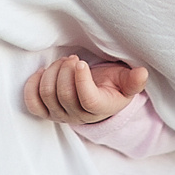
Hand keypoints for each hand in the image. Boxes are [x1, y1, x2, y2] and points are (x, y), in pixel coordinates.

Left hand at [22, 54, 148, 123]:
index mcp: (100, 108)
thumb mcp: (126, 82)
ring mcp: (60, 115)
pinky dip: (33, 84)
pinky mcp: (46, 112)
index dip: (81, 81)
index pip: (87, 100)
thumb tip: (142, 73)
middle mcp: (78, 116)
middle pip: (62, 94)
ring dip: (52, 72)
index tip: (81, 63)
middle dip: (65, 70)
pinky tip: (44, 72)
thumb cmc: (112, 86)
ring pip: (46, 93)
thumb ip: (134, 80)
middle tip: (73, 59)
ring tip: (64, 63)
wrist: (98, 97)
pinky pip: (32, 102)